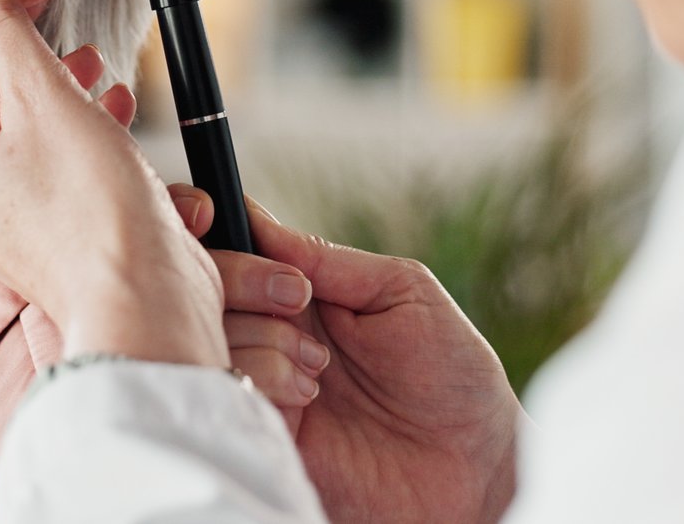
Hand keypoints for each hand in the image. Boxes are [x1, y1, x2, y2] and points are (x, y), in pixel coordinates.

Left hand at [0, 0, 227, 368]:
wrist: (142, 304)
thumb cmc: (90, 216)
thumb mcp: (45, 96)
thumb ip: (3, 30)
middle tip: (30, 18)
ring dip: (35, 80)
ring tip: (85, 60)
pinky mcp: (42, 224)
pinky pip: (38, 157)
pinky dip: (68, 120)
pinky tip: (114, 106)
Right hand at [181, 187, 522, 523]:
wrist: (475, 466)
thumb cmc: (454, 377)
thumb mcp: (402, 291)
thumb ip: (328, 258)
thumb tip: (258, 220)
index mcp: (304, 292)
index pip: (237, 249)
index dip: (218, 229)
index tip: (226, 218)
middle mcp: (277, 332)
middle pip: (208, 283)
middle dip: (245, 278)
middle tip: (296, 298)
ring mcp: (268, 380)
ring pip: (216, 334)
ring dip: (269, 338)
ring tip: (320, 368)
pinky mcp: (265, 429)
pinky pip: (233, 386)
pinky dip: (268, 378)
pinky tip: (311, 396)